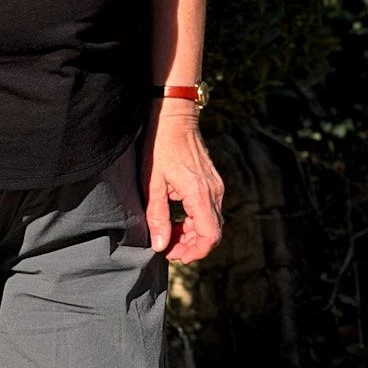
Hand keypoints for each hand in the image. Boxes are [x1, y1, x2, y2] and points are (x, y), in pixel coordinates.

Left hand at [142, 103, 223, 262]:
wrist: (174, 113)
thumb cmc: (159, 144)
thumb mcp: (152, 182)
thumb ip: (157, 216)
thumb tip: (160, 246)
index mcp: (199, 193)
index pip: (210, 236)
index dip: (194, 252)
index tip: (173, 254)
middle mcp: (214, 191)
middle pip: (212, 232)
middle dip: (191, 245)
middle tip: (166, 246)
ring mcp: (215, 184)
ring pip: (212, 222)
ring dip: (192, 233)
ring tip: (168, 232)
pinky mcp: (212, 180)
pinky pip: (209, 209)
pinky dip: (195, 220)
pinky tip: (176, 217)